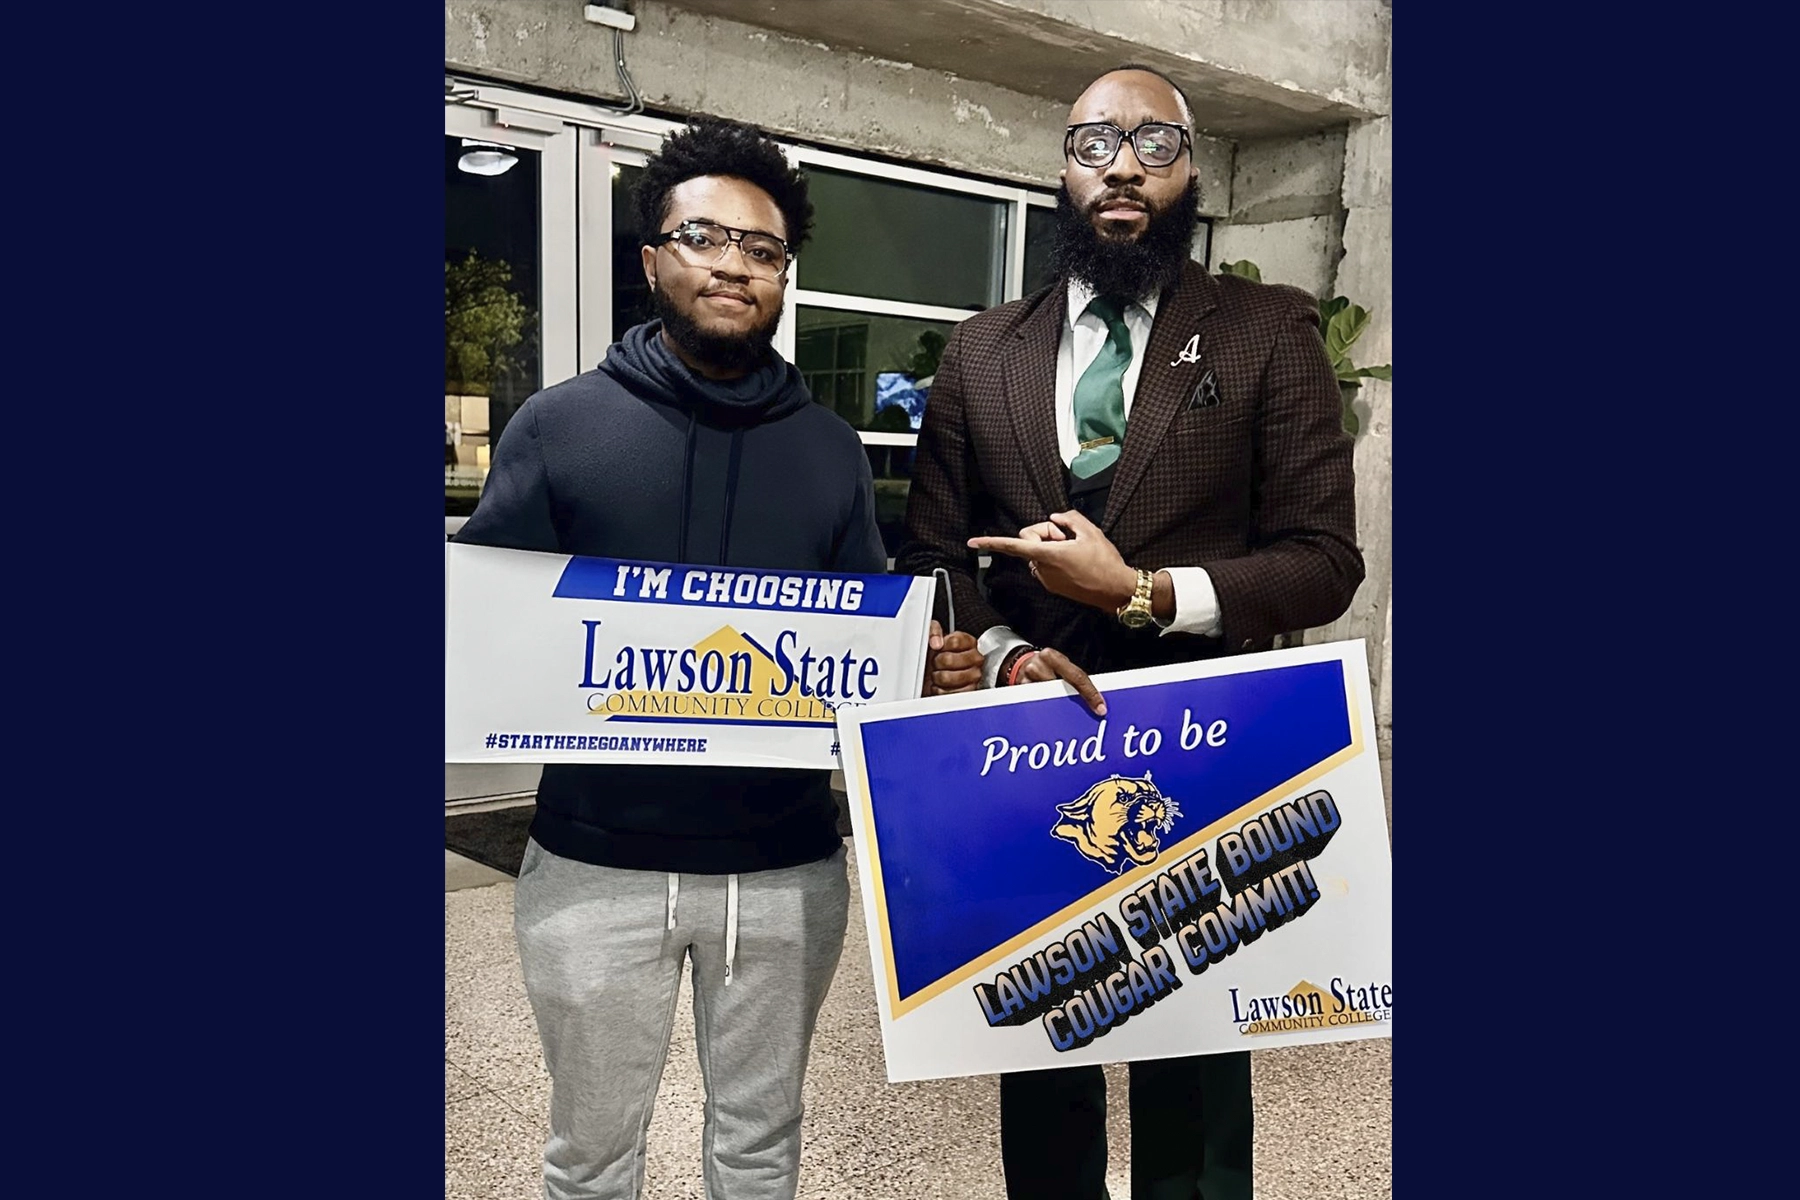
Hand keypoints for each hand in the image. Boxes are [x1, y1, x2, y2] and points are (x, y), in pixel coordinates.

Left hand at [924, 619, 981, 695]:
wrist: (934, 676)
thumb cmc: (936, 656)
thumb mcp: (933, 636)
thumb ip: (933, 631)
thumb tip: (936, 642)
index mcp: (969, 642)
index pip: (954, 641)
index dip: (940, 646)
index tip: (937, 648)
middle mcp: (975, 659)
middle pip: (948, 659)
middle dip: (936, 662)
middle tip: (936, 663)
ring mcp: (974, 677)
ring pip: (947, 677)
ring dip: (937, 677)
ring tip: (938, 674)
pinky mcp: (968, 693)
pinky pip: (947, 693)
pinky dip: (939, 691)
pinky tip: (941, 685)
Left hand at [968, 509, 1136, 613]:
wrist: (1116, 590)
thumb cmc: (1105, 561)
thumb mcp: (1090, 531)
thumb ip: (1069, 519)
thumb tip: (1056, 519)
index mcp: (1048, 554)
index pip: (1014, 545)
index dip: (991, 542)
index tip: (972, 543)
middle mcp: (1042, 569)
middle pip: (1029, 542)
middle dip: (1043, 534)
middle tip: (1066, 536)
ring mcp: (1046, 580)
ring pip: (1036, 553)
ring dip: (1049, 546)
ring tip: (1073, 549)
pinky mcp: (1052, 586)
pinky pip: (1043, 565)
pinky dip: (1053, 558)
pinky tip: (1073, 560)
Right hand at [1009, 645, 1106, 717]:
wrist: (1018, 664)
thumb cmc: (1046, 667)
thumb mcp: (1060, 666)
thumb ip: (1072, 678)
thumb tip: (1095, 698)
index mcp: (1052, 656)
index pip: (1076, 676)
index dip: (1090, 693)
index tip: (1100, 708)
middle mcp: (1038, 665)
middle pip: (1061, 688)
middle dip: (1074, 702)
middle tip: (1088, 714)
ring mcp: (1027, 678)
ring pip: (1049, 698)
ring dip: (1058, 706)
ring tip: (1063, 712)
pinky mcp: (1019, 690)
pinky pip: (1037, 704)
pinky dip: (1046, 709)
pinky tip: (1049, 712)